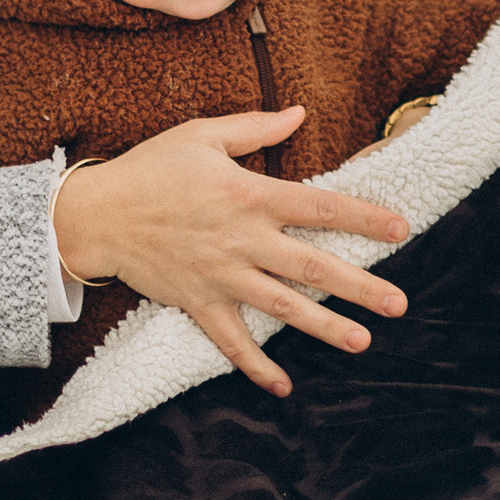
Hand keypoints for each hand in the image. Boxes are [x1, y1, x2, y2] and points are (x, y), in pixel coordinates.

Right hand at [53, 110, 411, 398]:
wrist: (98, 214)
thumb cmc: (151, 168)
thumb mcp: (202, 135)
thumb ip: (255, 128)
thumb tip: (299, 113)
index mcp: (250, 195)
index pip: (320, 207)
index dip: (364, 218)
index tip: (402, 229)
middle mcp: (243, 240)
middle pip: (313, 266)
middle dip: (360, 286)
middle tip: (398, 303)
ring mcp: (222, 276)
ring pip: (284, 306)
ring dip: (324, 326)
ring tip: (362, 341)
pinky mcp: (199, 303)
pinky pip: (232, 341)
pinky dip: (256, 366)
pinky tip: (283, 386)